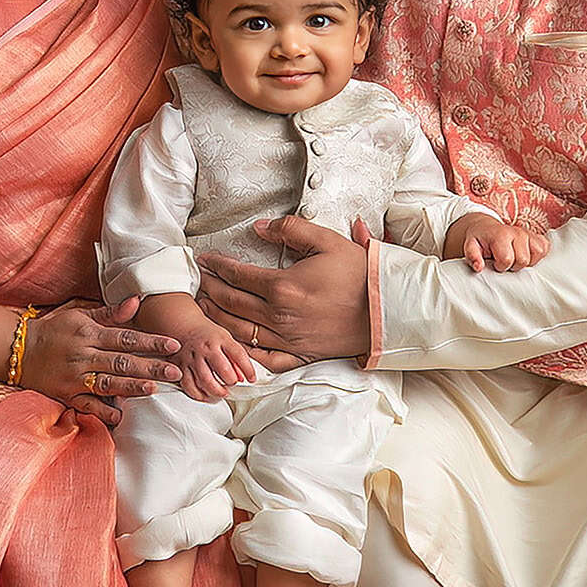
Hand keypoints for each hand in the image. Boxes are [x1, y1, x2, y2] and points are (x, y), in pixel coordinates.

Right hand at [20, 297, 181, 426]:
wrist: (19, 350)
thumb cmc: (55, 330)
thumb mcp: (80, 315)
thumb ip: (110, 313)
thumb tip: (136, 301)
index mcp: (89, 334)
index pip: (126, 338)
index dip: (151, 342)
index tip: (173, 346)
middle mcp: (83, 356)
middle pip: (122, 362)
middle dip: (150, 367)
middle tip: (175, 372)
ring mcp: (75, 377)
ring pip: (108, 383)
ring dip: (132, 387)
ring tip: (154, 389)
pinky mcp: (66, 395)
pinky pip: (87, 405)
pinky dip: (103, 410)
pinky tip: (121, 415)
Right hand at [170, 320, 259, 401]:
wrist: (182, 325)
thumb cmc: (207, 335)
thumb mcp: (225, 339)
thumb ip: (235, 358)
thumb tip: (243, 378)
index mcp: (220, 339)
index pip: (239, 355)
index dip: (248, 370)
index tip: (252, 379)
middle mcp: (206, 348)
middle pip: (223, 370)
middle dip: (231, 381)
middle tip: (232, 383)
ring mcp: (192, 358)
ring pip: (206, 381)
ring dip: (217, 391)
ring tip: (222, 392)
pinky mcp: (181, 367)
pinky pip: (189, 386)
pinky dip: (199, 394)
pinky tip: (206, 394)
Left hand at [196, 215, 372, 367]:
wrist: (388, 310)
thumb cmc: (360, 274)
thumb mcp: (328, 241)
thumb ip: (291, 229)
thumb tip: (260, 228)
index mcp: (283, 287)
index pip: (237, 275)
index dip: (217, 266)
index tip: (204, 260)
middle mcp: (279, 316)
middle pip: (231, 304)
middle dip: (210, 290)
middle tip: (198, 281)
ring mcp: (288, 339)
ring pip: (239, 331)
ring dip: (216, 318)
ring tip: (203, 307)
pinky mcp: (300, 355)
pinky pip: (264, 358)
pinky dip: (243, 352)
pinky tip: (233, 342)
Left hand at [454, 218, 551, 272]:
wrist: (486, 229)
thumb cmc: (479, 240)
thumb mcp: (470, 247)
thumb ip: (472, 256)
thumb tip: (479, 267)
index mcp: (501, 234)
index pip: (507, 259)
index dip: (500, 266)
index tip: (495, 263)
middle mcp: (518, 232)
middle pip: (523, 260)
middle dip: (513, 265)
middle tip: (505, 261)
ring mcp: (529, 233)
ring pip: (537, 253)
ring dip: (526, 261)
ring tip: (515, 258)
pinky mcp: (537, 236)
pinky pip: (545, 248)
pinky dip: (537, 255)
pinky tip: (525, 255)